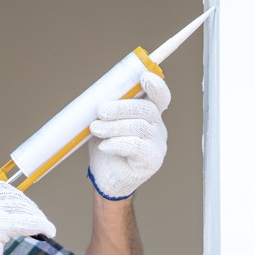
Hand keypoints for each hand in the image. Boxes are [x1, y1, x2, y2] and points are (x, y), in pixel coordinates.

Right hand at [0, 182, 55, 254]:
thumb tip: (21, 211)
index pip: (3, 191)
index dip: (21, 199)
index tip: (31, 210)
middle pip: (14, 198)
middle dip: (31, 209)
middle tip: (41, 222)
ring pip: (22, 209)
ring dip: (37, 218)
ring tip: (46, 229)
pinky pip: (26, 223)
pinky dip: (40, 226)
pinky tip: (49, 232)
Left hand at [87, 71, 170, 199]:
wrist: (106, 178)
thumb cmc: (106, 147)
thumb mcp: (104, 123)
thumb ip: (106, 109)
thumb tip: (95, 95)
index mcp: (148, 113)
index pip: (160, 96)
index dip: (156, 86)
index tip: (144, 77)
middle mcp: (157, 127)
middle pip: (147, 109)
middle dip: (122, 107)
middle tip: (100, 111)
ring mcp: (157, 144)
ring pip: (139, 128)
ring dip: (114, 126)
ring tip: (95, 128)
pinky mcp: (151, 160)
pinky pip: (137, 147)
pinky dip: (117, 143)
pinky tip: (104, 146)